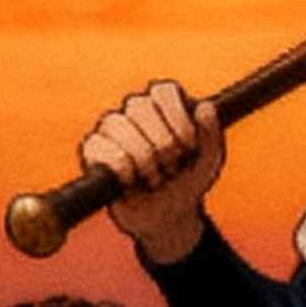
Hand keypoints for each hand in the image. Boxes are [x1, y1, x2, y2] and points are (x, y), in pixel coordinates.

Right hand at [79, 77, 228, 265]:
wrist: (166, 216)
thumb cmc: (187, 181)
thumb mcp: (209, 161)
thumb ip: (211, 134)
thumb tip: (205, 107)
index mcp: (164, 105)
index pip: (163, 90)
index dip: (177, 118)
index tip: (189, 145)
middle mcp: (136, 111)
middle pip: (139, 105)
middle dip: (162, 143)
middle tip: (172, 167)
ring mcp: (112, 128)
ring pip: (118, 124)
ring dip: (142, 158)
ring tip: (154, 178)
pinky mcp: (93, 149)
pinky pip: (99, 146)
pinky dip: (121, 167)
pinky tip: (131, 181)